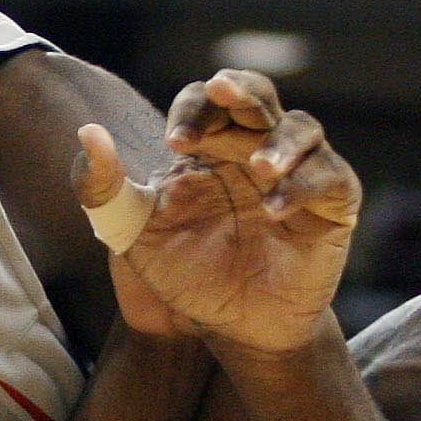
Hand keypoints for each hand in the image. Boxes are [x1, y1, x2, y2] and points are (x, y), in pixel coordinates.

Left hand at [75, 69, 361, 354]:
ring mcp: (298, 174)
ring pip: (302, 129)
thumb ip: (103, 188)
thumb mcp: (131, 233)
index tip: (175, 143)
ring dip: (279, 141)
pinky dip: (304, 186)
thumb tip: (89, 132)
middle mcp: (255, 150)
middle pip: (258, 97)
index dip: (193, 110)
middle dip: (241, 91)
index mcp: (210, 147)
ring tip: (258, 166)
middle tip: (222, 91)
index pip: (205, 102)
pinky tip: (274, 209)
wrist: (231, 330)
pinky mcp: (331, 206)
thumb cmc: (185, 275)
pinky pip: (331, 178)